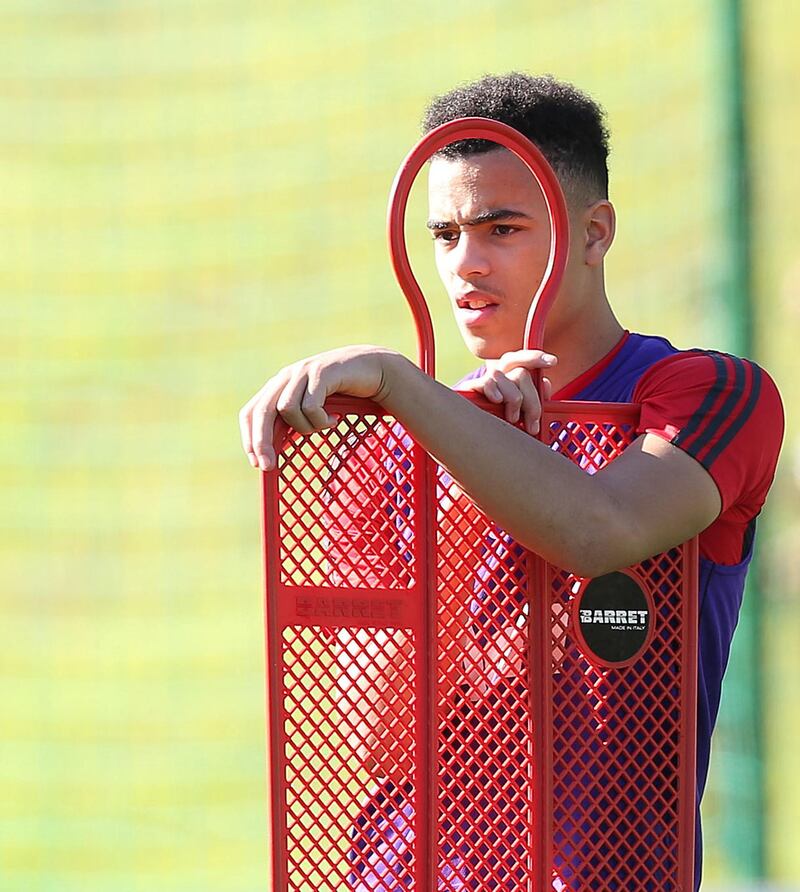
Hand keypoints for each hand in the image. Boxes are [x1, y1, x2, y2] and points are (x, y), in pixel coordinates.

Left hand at [238, 345, 400, 469]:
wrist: (371, 369)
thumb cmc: (341, 394)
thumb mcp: (311, 408)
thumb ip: (294, 423)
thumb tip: (276, 455)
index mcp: (278, 386)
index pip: (250, 412)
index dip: (249, 438)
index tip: (256, 463)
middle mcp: (286, 377)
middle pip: (262, 411)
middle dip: (261, 441)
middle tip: (269, 466)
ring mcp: (303, 372)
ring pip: (287, 409)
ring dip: (304, 427)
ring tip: (321, 427)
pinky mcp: (321, 372)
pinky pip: (310, 406)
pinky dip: (320, 420)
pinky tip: (333, 420)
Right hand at [457, 349, 556, 434]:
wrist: (473, 427)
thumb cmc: (501, 419)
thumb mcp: (522, 410)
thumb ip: (535, 396)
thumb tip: (545, 384)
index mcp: (513, 374)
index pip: (523, 359)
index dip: (536, 358)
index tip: (552, 362)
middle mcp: (500, 373)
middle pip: (521, 373)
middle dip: (531, 400)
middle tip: (533, 424)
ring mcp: (486, 379)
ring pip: (505, 376)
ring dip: (514, 398)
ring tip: (514, 419)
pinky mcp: (472, 387)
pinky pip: (486, 383)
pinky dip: (494, 391)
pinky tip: (498, 401)